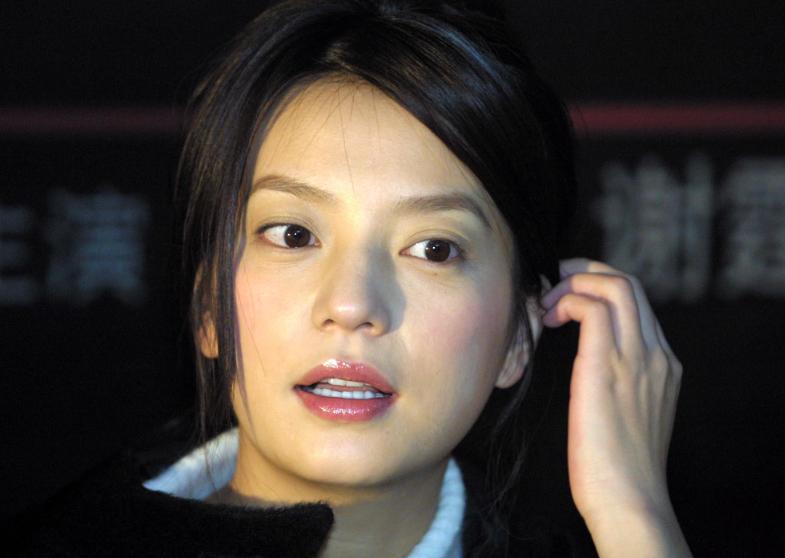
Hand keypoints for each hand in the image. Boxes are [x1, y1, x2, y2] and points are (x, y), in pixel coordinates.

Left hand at [539, 258, 690, 556]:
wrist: (629, 501)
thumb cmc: (618, 467)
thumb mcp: (628, 413)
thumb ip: (619, 382)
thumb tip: (588, 366)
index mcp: (663, 364)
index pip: (636, 301)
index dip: (598, 286)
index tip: (567, 295)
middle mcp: (656, 353)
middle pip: (628, 282)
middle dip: (585, 272)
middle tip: (551, 285)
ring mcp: (636, 357)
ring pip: (615, 285)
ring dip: (573, 283)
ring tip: (546, 305)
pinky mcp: (608, 366)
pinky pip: (592, 308)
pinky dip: (565, 302)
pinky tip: (547, 321)